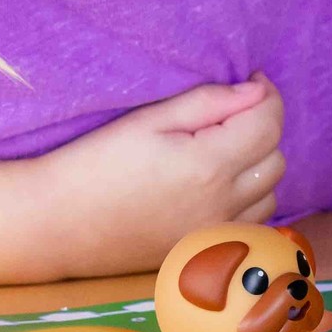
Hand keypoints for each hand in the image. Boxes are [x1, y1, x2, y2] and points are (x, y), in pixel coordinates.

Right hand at [32, 74, 285, 278]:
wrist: (56, 224)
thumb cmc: (94, 163)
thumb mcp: (148, 120)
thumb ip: (208, 103)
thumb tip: (256, 91)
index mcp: (209, 165)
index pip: (269, 124)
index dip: (268, 96)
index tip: (253, 80)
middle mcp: (222, 204)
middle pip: (275, 159)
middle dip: (262, 129)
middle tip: (230, 115)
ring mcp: (216, 232)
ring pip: (270, 193)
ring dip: (258, 167)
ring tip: (223, 151)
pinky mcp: (205, 250)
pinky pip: (251, 221)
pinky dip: (249, 199)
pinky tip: (218, 186)